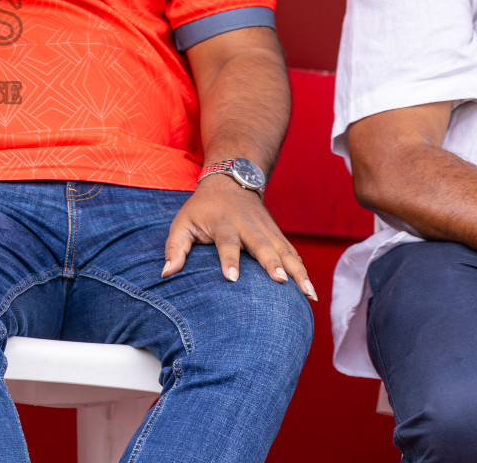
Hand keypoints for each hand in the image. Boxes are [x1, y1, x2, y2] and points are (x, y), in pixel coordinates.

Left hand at [162, 175, 316, 300]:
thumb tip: (165, 274)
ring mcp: (267, 229)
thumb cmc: (202, 209)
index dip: (228, 259)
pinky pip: (293, 253)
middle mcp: (248, 226)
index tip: (231, 278)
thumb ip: (175, 247)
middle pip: (262, 245)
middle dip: (272, 262)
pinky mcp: (278, 234)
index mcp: (224, 223)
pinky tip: (311, 291)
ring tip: (308, 294)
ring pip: (285, 250)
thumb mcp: (182, 222)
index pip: (226, 242)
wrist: (231, 180)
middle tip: (280, 280)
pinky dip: (303, 270)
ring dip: (297, 271)